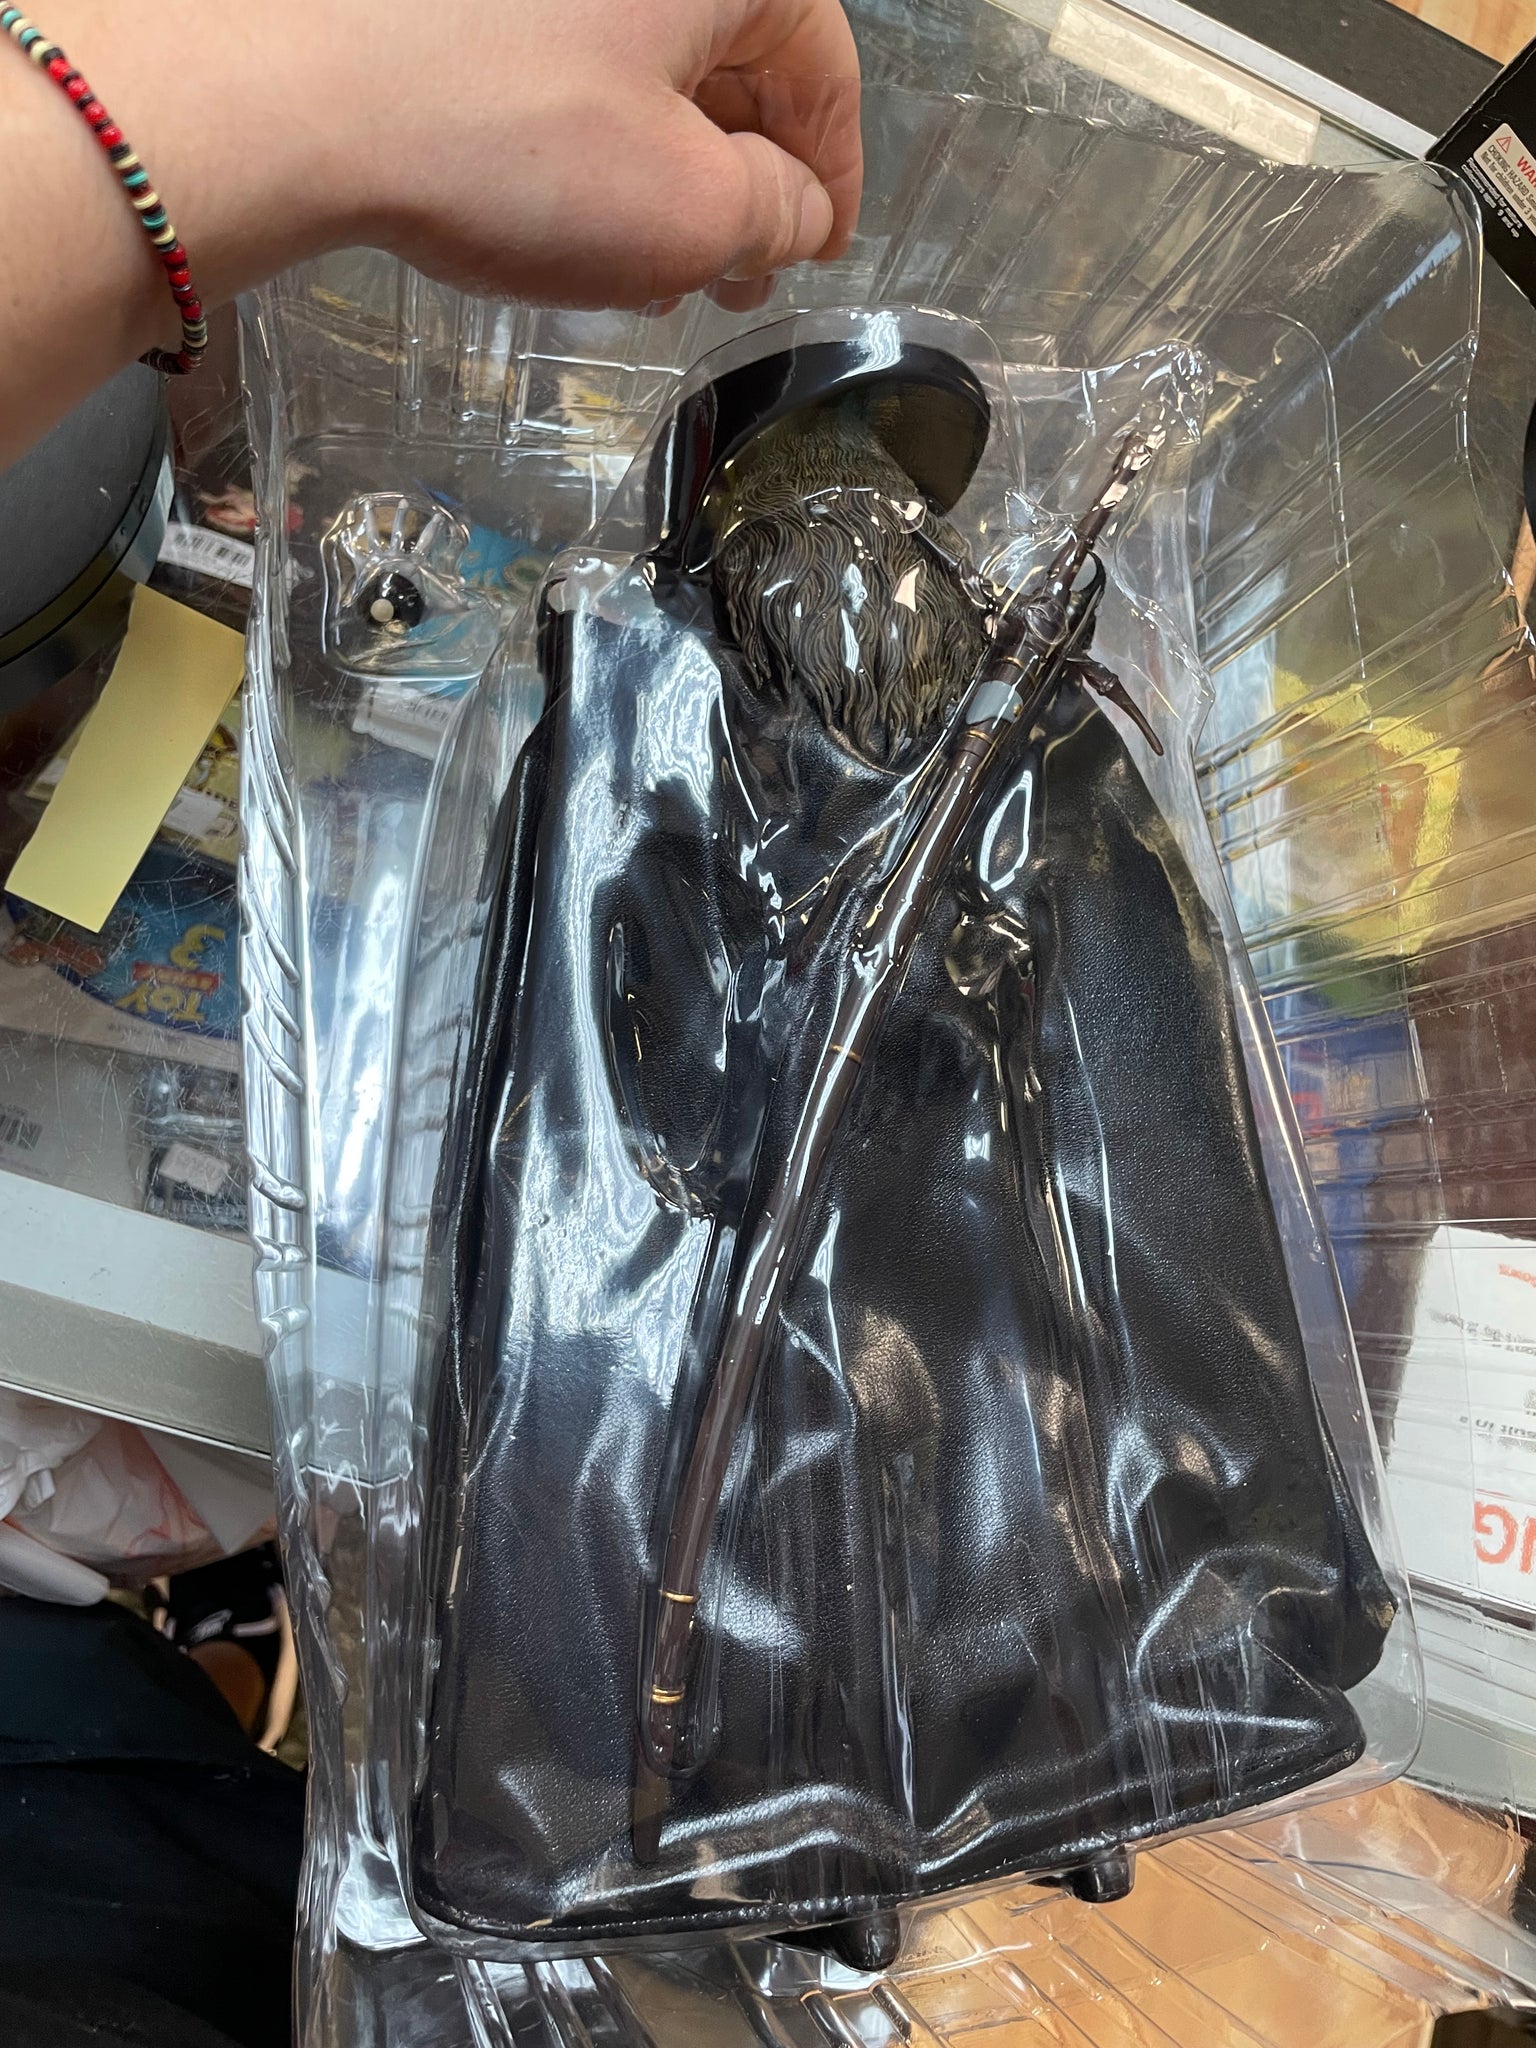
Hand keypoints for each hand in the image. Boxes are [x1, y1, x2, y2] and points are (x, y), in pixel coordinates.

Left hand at [351, 0, 863, 309]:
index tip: (818, 248)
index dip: (832, 170)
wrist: (296, 98)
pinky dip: (588, 131)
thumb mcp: (687, 212)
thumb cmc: (508, 144)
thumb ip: (776, 216)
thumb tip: (795, 213)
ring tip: (647, 265)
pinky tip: (569, 213)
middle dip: (742, 174)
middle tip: (732, 274)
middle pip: (731, 52)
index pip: (820, 60)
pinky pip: (563, 52)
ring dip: (664, 164)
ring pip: (644, 60)